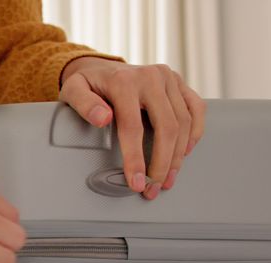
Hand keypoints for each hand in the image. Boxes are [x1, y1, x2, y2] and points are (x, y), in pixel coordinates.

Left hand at [59, 57, 206, 199]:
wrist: (100, 67)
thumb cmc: (88, 84)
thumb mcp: (73, 90)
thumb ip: (84, 104)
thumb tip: (102, 118)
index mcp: (124, 81)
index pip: (134, 127)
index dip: (136, 159)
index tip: (137, 182)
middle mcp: (151, 76)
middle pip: (166, 127)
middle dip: (162, 163)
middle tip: (153, 187)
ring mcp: (168, 78)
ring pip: (184, 122)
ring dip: (178, 156)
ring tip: (167, 178)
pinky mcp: (179, 82)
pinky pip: (196, 108)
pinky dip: (195, 133)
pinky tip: (184, 153)